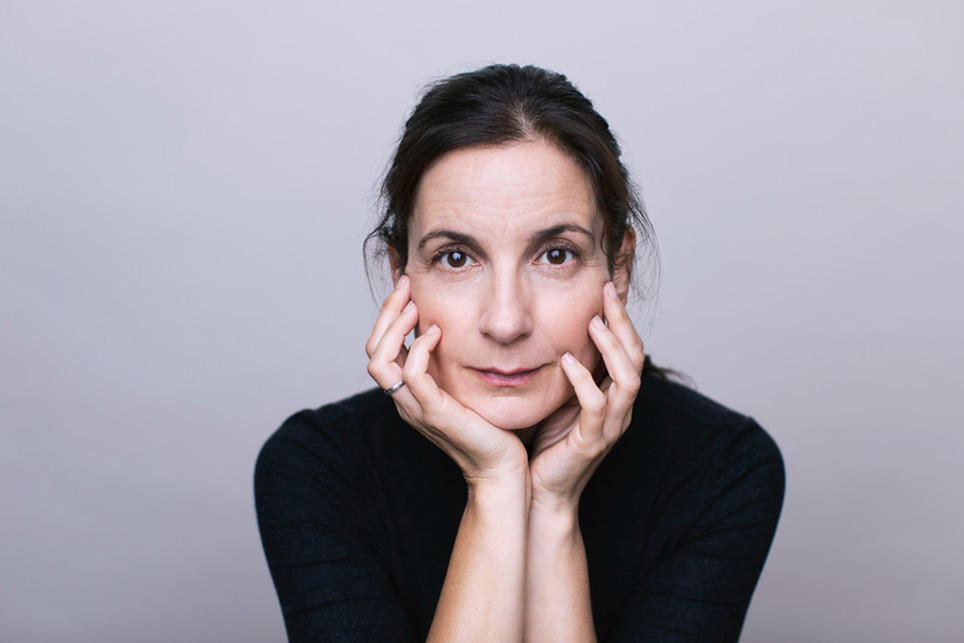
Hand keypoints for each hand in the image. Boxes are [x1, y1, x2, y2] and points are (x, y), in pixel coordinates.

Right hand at [366, 276, 528, 483]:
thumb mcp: (468, 388)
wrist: (504, 470)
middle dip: (386, 312)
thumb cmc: (493, 429)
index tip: (406, 285)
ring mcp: (415, 408)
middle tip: (405, 284)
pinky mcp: (434, 414)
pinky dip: (418, 349)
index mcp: (409, 392)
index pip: (380, 347)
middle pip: (372, 350)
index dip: (388, 314)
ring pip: (379, 361)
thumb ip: (458, 364)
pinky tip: (436, 334)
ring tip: (414, 305)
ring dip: (393, 327)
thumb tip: (463, 328)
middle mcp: (404, 399)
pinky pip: (411, 376)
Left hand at [528, 282, 644, 509]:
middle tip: (606, 293)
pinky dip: (584, 380)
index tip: (606, 287)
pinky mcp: (591, 442)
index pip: (630, 350)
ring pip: (628, 380)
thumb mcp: (560, 398)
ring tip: (594, 322)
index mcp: (614, 397)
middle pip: (637, 358)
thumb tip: (555, 331)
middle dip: (623, 323)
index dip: (622, 319)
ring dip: (612, 348)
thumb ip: (568, 370)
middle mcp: (619, 410)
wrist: (540, 491)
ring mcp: (609, 426)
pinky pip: (596, 406)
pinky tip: (567, 361)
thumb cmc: (547, 444)